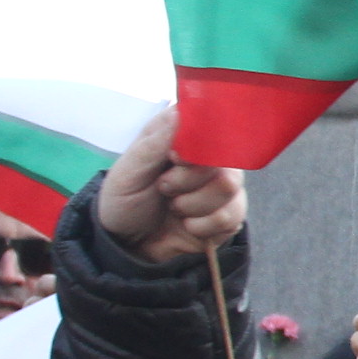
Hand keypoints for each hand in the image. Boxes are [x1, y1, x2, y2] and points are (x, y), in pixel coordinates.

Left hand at [97, 106, 245, 264]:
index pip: (211, 121)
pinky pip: (232, 215)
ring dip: (194, 204)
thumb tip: (180, 113)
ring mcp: (222, 185)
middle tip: (163, 188)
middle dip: (188, 181)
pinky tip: (187, 225)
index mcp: (183, 135)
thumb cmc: (124, 200)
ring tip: (174, 207)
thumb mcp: (128, 171)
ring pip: (230, 187)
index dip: (198, 141)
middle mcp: (208, 156)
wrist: (127, 245)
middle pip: (223, 157)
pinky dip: (203, 226)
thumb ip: (154, 144)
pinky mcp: (229, 214)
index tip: (174, 158)